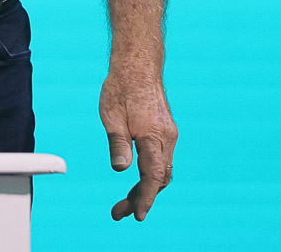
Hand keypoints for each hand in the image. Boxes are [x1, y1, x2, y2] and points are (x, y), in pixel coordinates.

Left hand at [99, 70, 176, 220]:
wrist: (138, 66)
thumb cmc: (121, 88)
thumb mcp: (112, 116)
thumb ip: (118, 144)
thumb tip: (121, 169)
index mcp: (154, 136)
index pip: (153, 176)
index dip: (146, 198)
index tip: (138, 215)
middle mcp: (167, 138)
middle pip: (159, 178)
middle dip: (142, 198)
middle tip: (119, 213)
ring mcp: (168, 135)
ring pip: (161, 170)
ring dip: (145, 188)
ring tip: (125, 203)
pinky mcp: (164, 132)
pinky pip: (160, 160)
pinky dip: (149, 174)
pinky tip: (136, 181)